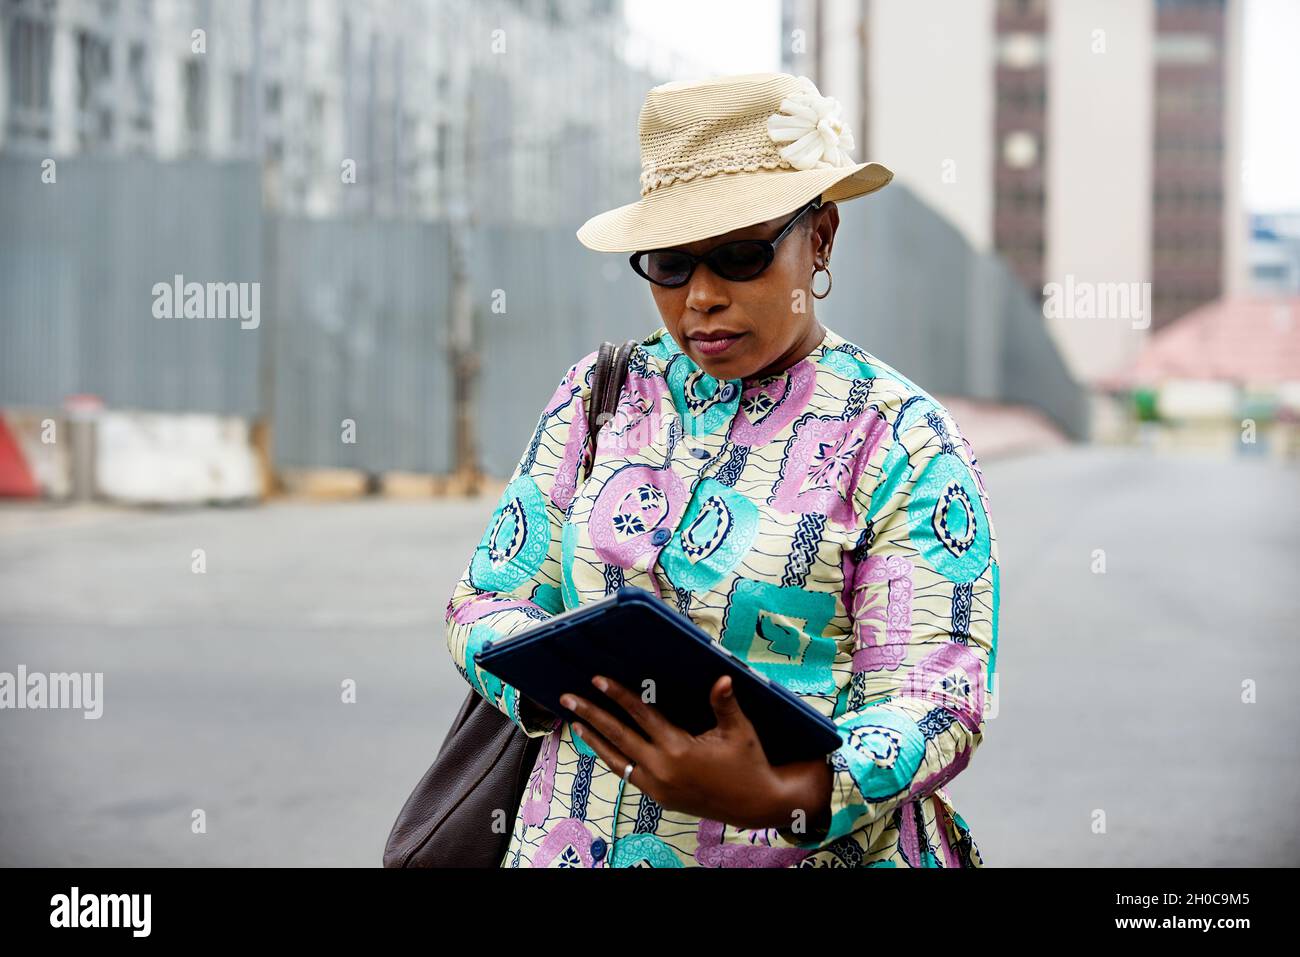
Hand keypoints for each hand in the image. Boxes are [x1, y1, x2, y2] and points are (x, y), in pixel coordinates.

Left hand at [559, 673, 831, 833]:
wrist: (755, 805)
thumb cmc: (749, 763)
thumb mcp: (739, 731)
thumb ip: (725, 704)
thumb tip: (723, 677)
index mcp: (679, 750)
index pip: (641, 716)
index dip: (618, 696)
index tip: (597, 680)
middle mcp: (662, 769)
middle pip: (618, 737)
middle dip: (591, 715)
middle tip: (569, 698)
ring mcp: (658, 787)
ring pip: (617, 760)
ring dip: (594, 740)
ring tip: (576, 722)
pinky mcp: (660, 798)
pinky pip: (629, 775)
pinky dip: (613, 759)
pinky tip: (602, 747)